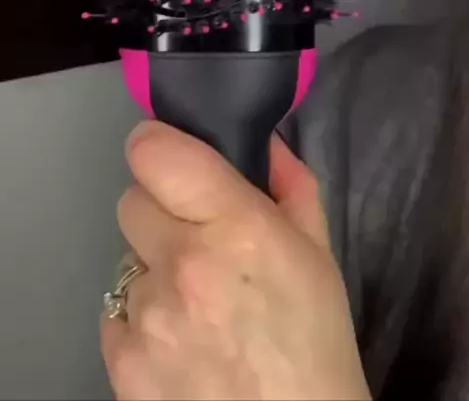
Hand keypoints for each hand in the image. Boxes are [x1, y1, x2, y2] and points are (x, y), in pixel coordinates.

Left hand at [101, 121, 370, 400]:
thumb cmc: (316, 342)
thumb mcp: (319, 253)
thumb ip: (290, 184)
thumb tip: (261, 140)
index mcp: (235, 227)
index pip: (152, 152)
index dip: (157, 145)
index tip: (171, 157)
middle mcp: (182, 263)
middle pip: (130, 200)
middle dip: (161, 210)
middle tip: (196, 238)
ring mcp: (146, 316)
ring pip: (127, 260)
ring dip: (156, 270)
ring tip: (197, 303)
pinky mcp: (121, 361)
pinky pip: (117, 314)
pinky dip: (140, 319)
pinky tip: (180, 341)